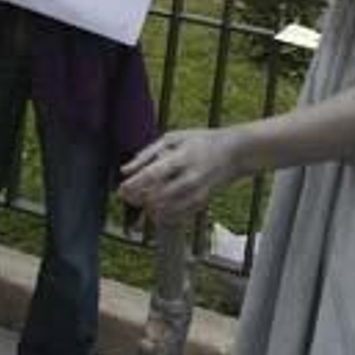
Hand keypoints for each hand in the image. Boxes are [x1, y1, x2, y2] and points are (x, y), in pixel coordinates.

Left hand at [118, 128, 242, 221]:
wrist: (234, 153)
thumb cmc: (199, 141)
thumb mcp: (173, 138)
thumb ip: (147, 153)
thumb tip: (124, 171)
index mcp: (182, 157)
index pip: (153, 174)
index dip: (134, 185)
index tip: (121, 189)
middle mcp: (191, 176)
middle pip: (158, 195)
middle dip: (138, 199)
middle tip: (126, 196)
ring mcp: (198, 192)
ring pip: (167, 209)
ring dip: (148, 209)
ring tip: (141, 201)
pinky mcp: (202, 202)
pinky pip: (178, 216)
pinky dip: (163, 216)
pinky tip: (156, 209)